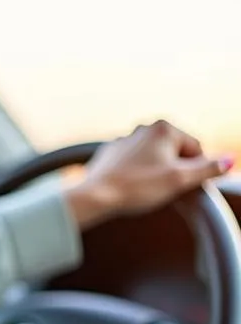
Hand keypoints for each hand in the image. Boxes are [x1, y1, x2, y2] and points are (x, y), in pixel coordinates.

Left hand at [65, 120, 231, 229]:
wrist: (96, 195)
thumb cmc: (137, 186)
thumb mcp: (180, 180)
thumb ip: (207, 169)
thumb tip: (229, 160)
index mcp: (164, 128)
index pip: (195, 149)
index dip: (194, 170)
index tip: (182, 184)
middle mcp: (143, 128)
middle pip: (174, 152)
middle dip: (174, 170)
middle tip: (164, 188)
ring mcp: (125, 139)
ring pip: (154, 158)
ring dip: (157, 172)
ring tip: (146, 189)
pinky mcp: (111, 153)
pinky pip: (134, 163)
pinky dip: (137, 174)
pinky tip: (132, 187)